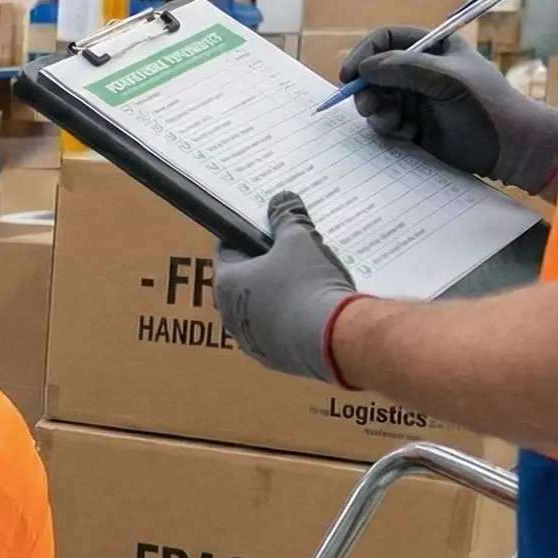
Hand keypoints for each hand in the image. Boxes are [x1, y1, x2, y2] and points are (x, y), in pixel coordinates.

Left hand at [214, 193, 360, 383]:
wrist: (333, 338)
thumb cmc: (307, 284)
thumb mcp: (300, 241)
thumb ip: (288, 218)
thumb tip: (282, 198)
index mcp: (226, 282)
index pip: (225, 251)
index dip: (243, 237)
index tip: (261, 230)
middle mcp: (229, 314)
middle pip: (240, 282)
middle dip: (260, 268)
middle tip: (286, 255)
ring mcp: (249, 340)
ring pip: (257, 310)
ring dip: (273, 297)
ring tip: (302, 283)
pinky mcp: (272, 358)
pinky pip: (276, 333)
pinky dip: (288, 321)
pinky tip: (310, 312)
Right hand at [339, 27, 557, 192]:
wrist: (511, 147)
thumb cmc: (485, 104)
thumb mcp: (446, 79)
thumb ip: (404, 69)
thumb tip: (364, 69)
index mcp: (433, 48)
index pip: (387, 39)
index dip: (365, 53)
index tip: (350, 74)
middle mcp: (421, 71)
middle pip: (375, 72)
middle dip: (368, 90)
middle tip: (367, 107)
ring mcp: (416, 99)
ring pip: (377, 100)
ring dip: (378, 113)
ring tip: (396, 125)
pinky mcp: (414, 125)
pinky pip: (386, 123)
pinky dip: (390, 129)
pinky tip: (410, 135)